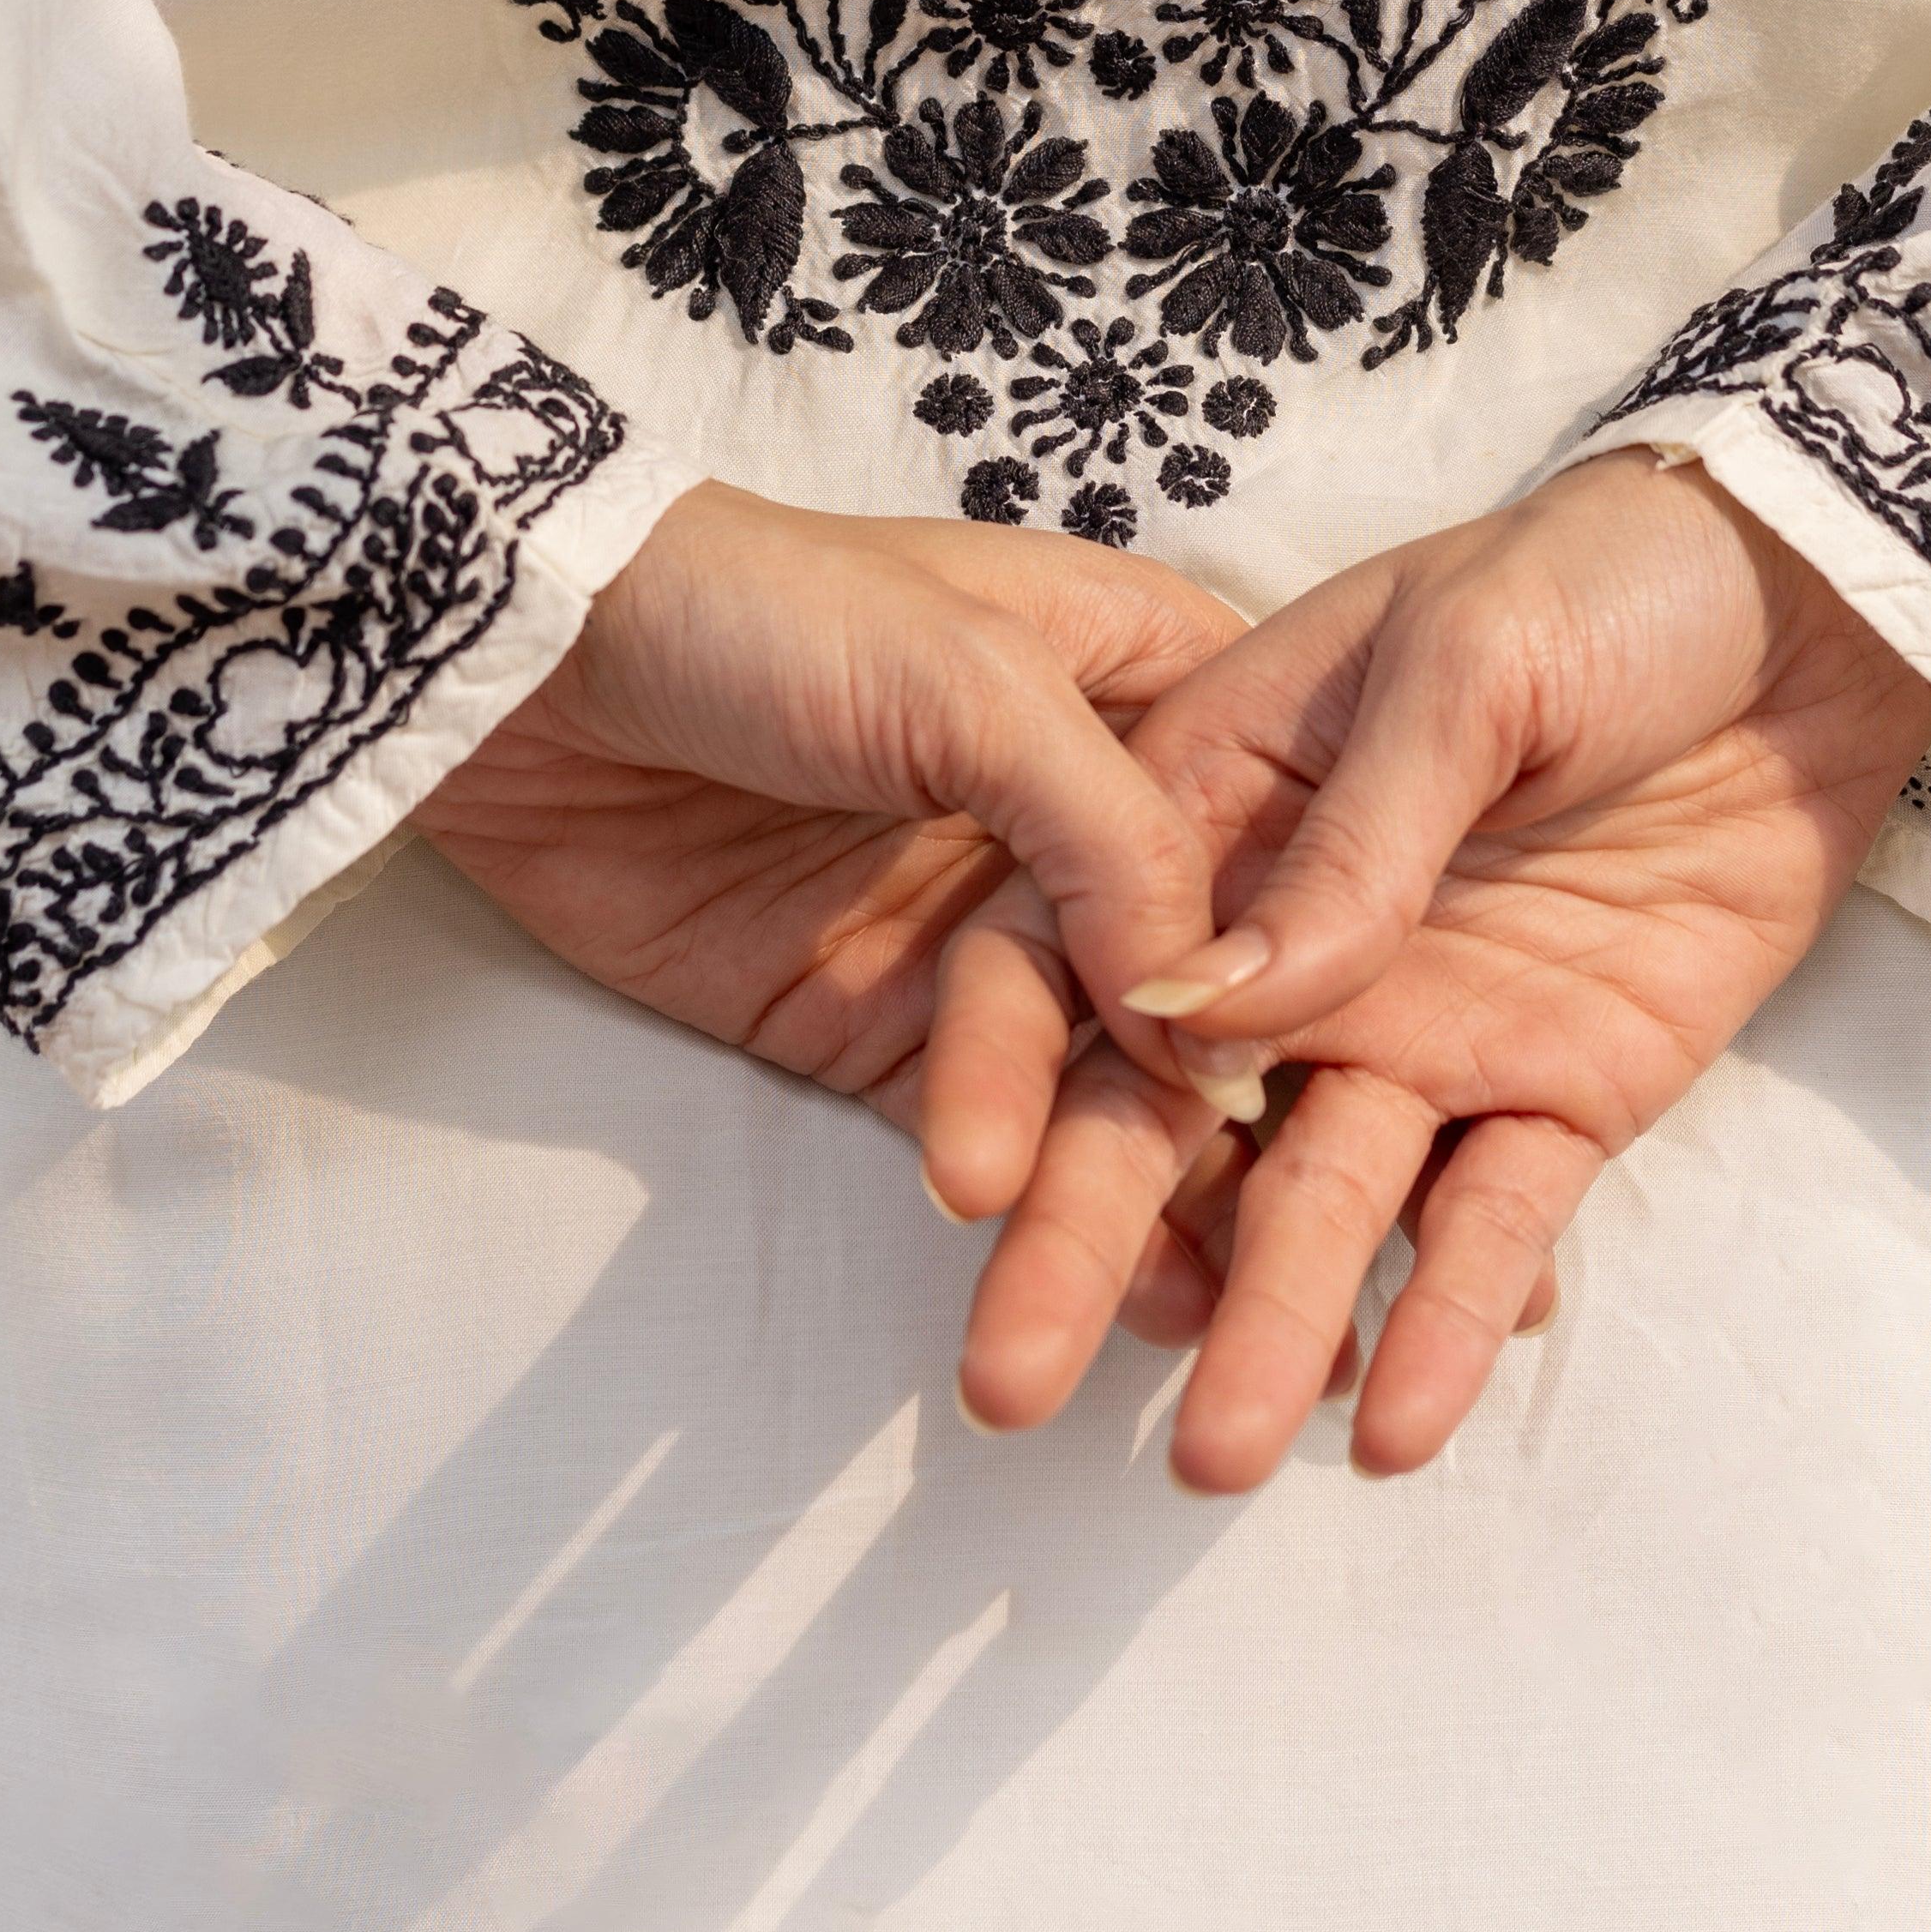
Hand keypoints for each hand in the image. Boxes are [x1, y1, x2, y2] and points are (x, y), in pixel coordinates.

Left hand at [418, 485, 1254, 1340]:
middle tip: (1311, 1268)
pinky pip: (991, 1136)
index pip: (1278, 845)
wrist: (522, 665)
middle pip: (1199, 987)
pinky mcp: (882, 1028)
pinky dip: (1052, 1218)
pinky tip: (1132, 1304)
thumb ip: (1112, 843)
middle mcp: (1087, 818)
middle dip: (1246, 1127)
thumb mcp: (976, 683)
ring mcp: (985, 930)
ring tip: (1226, 1319)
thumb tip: (1217, 1030)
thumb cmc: (761, 611)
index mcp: (1148, 688)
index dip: (1337, 969)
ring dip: (1159, 1197)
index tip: (1409, 1099)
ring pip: (1103, 1082)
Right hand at [927, 456, 1930, 1490]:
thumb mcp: (1464, 666)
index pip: (1081, 949)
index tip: (970, 1183)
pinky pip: (1494, 1223)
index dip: (1011, 1064)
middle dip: (1091, 1244)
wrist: (1820, 609)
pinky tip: (1396, 1426)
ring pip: (1318, 1200)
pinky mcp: (1560, 1093)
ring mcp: (1427, 1029)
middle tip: (1012, 1384)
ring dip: (1261, 1323)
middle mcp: (1302, 944)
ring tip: (1212, 1455)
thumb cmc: (1604, 582)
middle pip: (1171, 1109)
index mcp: (1228, 803)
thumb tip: (1200, 1006)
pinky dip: (1445, 1321)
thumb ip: (1348, 843)